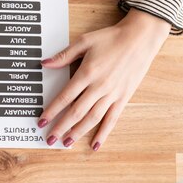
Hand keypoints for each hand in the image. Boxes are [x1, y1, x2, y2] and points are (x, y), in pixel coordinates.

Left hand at [39, 9, 170, 149]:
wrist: (141, 37)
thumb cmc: (111, 38)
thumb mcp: (85, 41)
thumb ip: (64, 55)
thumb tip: (44, 63)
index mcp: (87, 73)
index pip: (65, 97)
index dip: (52, 111)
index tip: (41, 121)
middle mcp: (99, 87)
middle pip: (76, 112)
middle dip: (61, 127)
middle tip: (50, 139)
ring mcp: (112, 94)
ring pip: (92, 118)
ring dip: (78, 132)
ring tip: (66, 143)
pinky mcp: (123, 98)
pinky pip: (112, 119)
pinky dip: (103, 133)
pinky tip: (95, 145)